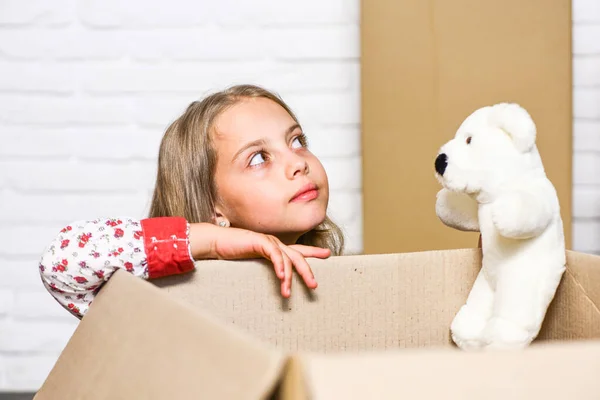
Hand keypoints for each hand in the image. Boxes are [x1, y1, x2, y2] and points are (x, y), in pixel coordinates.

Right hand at [190, 223, 330, 297]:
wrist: (216, 243)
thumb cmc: (232, 253)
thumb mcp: (252, 263)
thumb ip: (264, 266)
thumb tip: (274, 279)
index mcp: (275, 248)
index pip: (298, 250)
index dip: (313, 251)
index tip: (327, 254)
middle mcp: (275, 243)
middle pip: (298, 257)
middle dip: (307, 271)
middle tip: (314, 286)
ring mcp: (268, 241)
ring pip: (287, 259)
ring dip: (289, 277)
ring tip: (288, 293)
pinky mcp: (260, 242)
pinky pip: (275, 255)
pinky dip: (279, 266)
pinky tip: (281, 277)